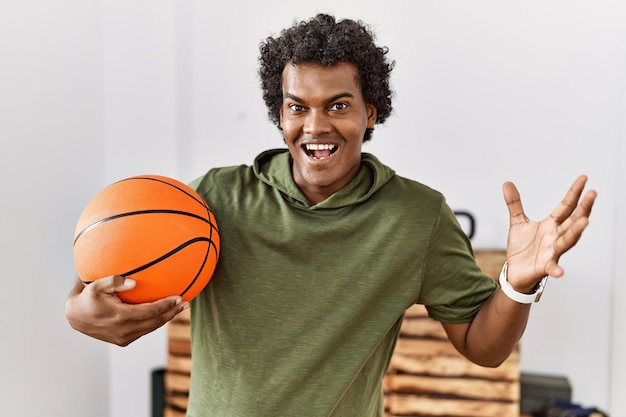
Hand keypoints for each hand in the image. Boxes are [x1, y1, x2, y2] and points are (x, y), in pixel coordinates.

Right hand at [65, 274, 187, 345]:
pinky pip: (145, 330)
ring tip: (180, 308)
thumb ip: (113, 281)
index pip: (150, 312)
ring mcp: (124, 338)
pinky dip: (157, 322)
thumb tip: (133, 282)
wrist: (75, 318)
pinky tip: (165, 313)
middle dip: (172, 312)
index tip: (179, 296)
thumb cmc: (87, 297)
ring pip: (152, 328)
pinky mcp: (123, 341)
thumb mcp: (95, 286)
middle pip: (156, 322)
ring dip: (167, 318)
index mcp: (120, 317)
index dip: (166, 305)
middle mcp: (124, 331)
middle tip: (186, 303)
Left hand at [503, 175, 596, 291]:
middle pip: (572, 221)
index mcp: (551, 225)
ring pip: (567, 241)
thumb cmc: (522, 247)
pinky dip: (556, 270)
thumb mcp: (517, 222)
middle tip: (593, 194)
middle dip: (583, 208)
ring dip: (576, 232)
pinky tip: (560, 271)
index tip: (584, 178)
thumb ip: (514, 204)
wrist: (516, 270)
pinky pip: (552, 268)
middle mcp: (555, 237)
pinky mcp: (544, 267)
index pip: (566, 206)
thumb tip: (507, 183)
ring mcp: (552, 252)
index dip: (574, 192)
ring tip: (585, 221)